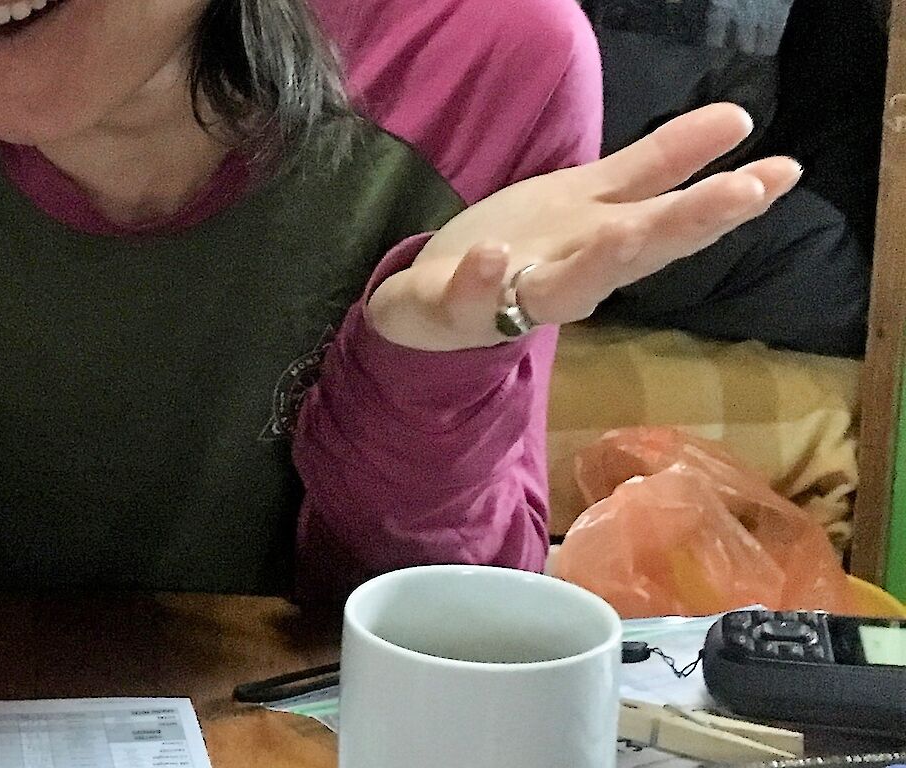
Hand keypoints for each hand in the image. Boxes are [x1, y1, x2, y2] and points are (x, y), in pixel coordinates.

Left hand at [369, 104, 803, 351]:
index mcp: (609, 245)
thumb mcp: (594, 197)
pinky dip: (485, 279)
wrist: (433, 304)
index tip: (784, 170)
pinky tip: (497, 255)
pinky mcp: (456, 307)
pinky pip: (470, 298)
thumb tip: (740, 119)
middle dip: (687, 224)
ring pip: (566, 287)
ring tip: (628, 229)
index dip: (727, 197)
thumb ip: (662, 164)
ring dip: (599, 260)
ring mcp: (516, 298)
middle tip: (742, 192)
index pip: (675, 219)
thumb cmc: (528, 250)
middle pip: (637, 252)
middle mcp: (575, 276)